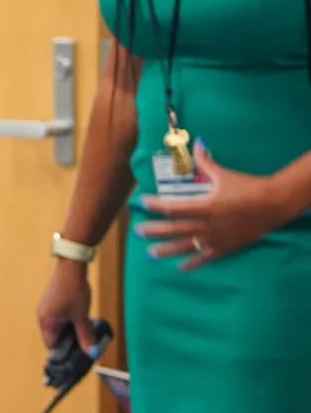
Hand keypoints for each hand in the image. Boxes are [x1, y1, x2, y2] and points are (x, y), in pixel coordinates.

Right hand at [37, 259, 100, 356]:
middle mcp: (42, 316)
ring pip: (57, 326)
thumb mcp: (81, 316)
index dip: (63, 352)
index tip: (75, 356)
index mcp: (46, 322)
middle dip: (68, 341)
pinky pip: (57, 317)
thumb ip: (85, 336)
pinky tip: (78, 318)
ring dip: (68, 330)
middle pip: (53, 336)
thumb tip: (91, 354)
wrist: (71, 267)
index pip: (51, 345)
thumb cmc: (73, 291)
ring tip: (83, 331)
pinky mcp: (51, 301)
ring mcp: (46, 307)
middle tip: (83, 344)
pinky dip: (67, 321)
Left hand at [138, 139, 300, 270]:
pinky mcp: (225, 247)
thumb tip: (197, 145)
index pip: (174, 207)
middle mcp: (207, 225)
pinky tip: (180, 268)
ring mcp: (215, 238)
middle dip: (155, 230)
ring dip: (167, 250)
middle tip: (138, 231)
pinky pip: (205, 258)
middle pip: (175, 229)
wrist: (274, 205)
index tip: (143, 202)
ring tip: (151, 253)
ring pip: (186, 246)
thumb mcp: (224, 175)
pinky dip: (192, 263)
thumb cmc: (248, 188)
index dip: (156, 205)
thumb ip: (205, 163)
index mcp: (204, 206)